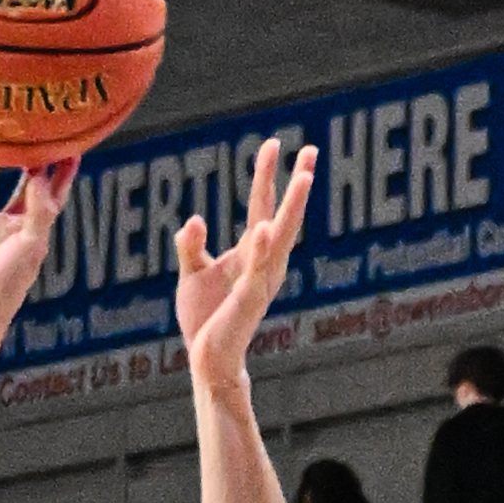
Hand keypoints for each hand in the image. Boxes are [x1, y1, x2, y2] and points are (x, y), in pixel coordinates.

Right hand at [0, 150, 74, 341]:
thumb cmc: (5, 286)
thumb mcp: (30, 245)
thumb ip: (38, 209)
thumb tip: (41, 174)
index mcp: (29, 232)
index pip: (50, 195)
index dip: (61, 172)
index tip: (70, 142)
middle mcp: (5, 227)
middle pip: (18, 184)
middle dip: (24, 159)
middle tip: (26, 128)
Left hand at [175, 135, 315, 394]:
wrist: (208, 359)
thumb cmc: (205, 319)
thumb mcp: (192, 273)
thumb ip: (191, 245)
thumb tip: (195, 219)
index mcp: (252, 252)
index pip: (263, 205)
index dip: (267, 175)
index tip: (274, 143)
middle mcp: (264, 263)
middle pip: (284, 215)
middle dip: (298, 184)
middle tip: (312, 150)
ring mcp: (260, 280)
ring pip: (280, 237)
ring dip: (292, 207)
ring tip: (304, 177)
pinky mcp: (248, 299)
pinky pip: (256, 269)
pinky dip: (260, 248)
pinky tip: (263, 227)